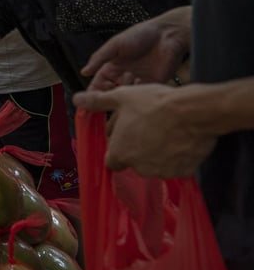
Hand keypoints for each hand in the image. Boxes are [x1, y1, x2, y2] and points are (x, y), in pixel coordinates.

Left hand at [73, 84, 215, 176]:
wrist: (193, 111)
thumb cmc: (153, 103)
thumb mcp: (121, 97)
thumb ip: (97, 102)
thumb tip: (77, 99)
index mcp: (120, 153)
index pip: (112, 160)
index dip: (119, 148)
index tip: (127, 136)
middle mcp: (139, 168)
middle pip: (135, 162)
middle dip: (139, 150)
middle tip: (148, 129)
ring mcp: (162, 172)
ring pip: (156, 165)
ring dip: (158, 153)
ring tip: (165, 131)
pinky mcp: (184, 172)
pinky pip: (177, 166)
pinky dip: (177, 156)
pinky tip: (180, 139)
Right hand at [81, 14, 189, 89]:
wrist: (168, 34)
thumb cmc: (142, 34)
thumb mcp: (115, 44)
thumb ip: (99, 58)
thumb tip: (84, 71)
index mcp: (112, 66)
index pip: (98, 84)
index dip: (93, 92)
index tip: (89, 99)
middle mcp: (123, 76)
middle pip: (110, 93)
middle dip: (108, 94)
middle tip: (108, 92)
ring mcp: (137, 81)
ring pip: (125, 95)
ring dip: (124, 89)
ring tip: (129, 77)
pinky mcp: (152, 85)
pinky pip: (141, 94)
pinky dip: (138, 91)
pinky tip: (139, 80)